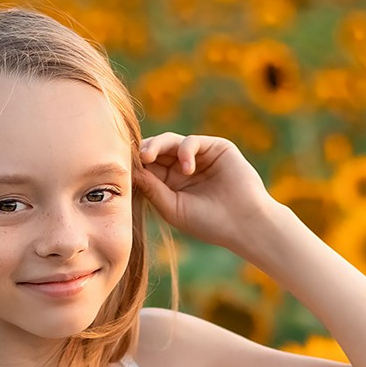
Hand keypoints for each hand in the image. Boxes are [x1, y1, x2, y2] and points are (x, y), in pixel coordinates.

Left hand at [133, 131, 275, 254]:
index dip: (134, 164)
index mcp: (170, 184)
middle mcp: (183, 168)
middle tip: (136, 157)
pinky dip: (185, 151)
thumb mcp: (172, 207)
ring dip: (156, 146)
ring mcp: (199, 156)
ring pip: (170, 141)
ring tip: (149, 157)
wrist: (245, 224)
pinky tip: (187, 169)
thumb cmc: (209, 223)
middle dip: (143, 151)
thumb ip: (151, 188)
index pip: (147, 167)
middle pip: (155, 150)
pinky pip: (191, 141)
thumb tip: (129, 170)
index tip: (121, 167)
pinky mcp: (216, 147)